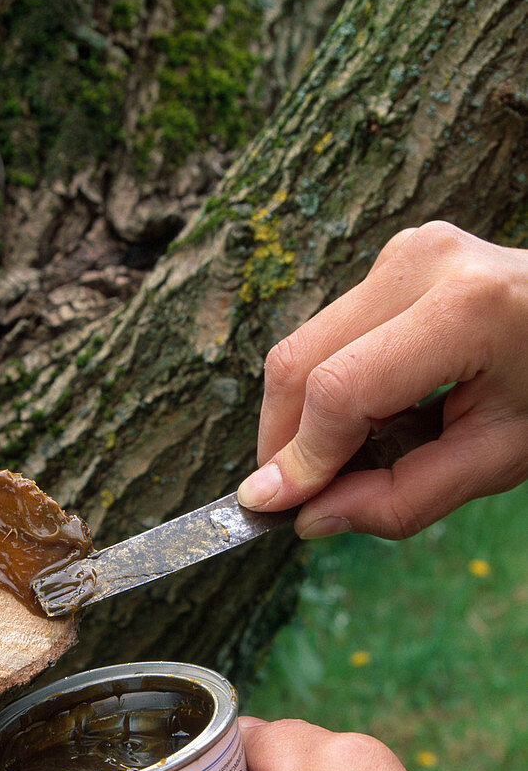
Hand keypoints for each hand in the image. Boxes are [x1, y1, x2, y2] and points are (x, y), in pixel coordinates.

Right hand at [237, 222, 527, 538]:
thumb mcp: (499, 459)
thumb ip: (404, 498)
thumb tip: (310, 518)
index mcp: (468, 309)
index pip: (340, 389)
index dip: (299, 458)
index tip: (271, 508)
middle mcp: (425, 262)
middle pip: (300, 361)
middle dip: (281, 440)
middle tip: (291, 498)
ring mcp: (406, 251)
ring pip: (301, 347)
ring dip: (299, 417)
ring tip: (338, 462)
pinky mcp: (394, 259)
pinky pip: (326, 333)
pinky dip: (322, 389)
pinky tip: (360, 423)